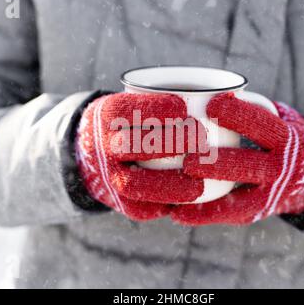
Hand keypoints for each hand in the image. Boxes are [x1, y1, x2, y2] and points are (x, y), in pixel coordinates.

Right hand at [75, 93, 203, 220]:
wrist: (93, 155)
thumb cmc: (127, 124)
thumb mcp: (130, 103)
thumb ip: (159, 100)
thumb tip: (210, 95)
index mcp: (105, 117)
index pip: (126, 111)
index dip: (156, 109)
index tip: (184, 107)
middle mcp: (103, 148)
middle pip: (132, 145)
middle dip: (169, 142)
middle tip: (201, 138)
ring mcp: (108, 177)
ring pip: (135, 184)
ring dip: (170, 184)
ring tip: (199, 184)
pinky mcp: (119, 203)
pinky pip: (142, 208)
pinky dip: (165, 204)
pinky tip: (188, 199)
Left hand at [171, 92, 303, 225]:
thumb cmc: (275, 139)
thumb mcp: (274, 119)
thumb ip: (249, 107)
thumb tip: (203, 88)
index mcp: (285, 138)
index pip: (264, 125)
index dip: (240, 115)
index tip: (212, 104)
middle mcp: (281, 167)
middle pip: (248, 164)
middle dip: (218, 162)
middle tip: (188, 159)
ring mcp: (269, 193)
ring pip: (237, 194)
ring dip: (206, 190)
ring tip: (178, 185)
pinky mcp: (256, 212)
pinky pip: (227, 214)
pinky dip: (202, 215)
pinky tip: (176, 213)